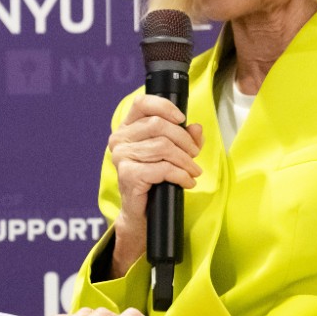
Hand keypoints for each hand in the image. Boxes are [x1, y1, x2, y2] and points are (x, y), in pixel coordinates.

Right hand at [107, 94, 203, 276]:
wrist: (143, 212)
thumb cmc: (155, 178)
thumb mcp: (174, 153)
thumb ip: (186, 137)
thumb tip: (196, 128)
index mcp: (127, 127)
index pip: (142, 103)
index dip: (164, 106)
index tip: (182, 119)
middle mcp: (120, 139)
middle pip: (159, 125)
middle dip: (184, 141)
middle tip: (194, 155)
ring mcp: (121, 157)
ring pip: (163, 147)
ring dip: (185, 161)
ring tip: (193, 171)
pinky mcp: (128, 175)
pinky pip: (162, 168)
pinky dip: (180, 175)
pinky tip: (187, 182)